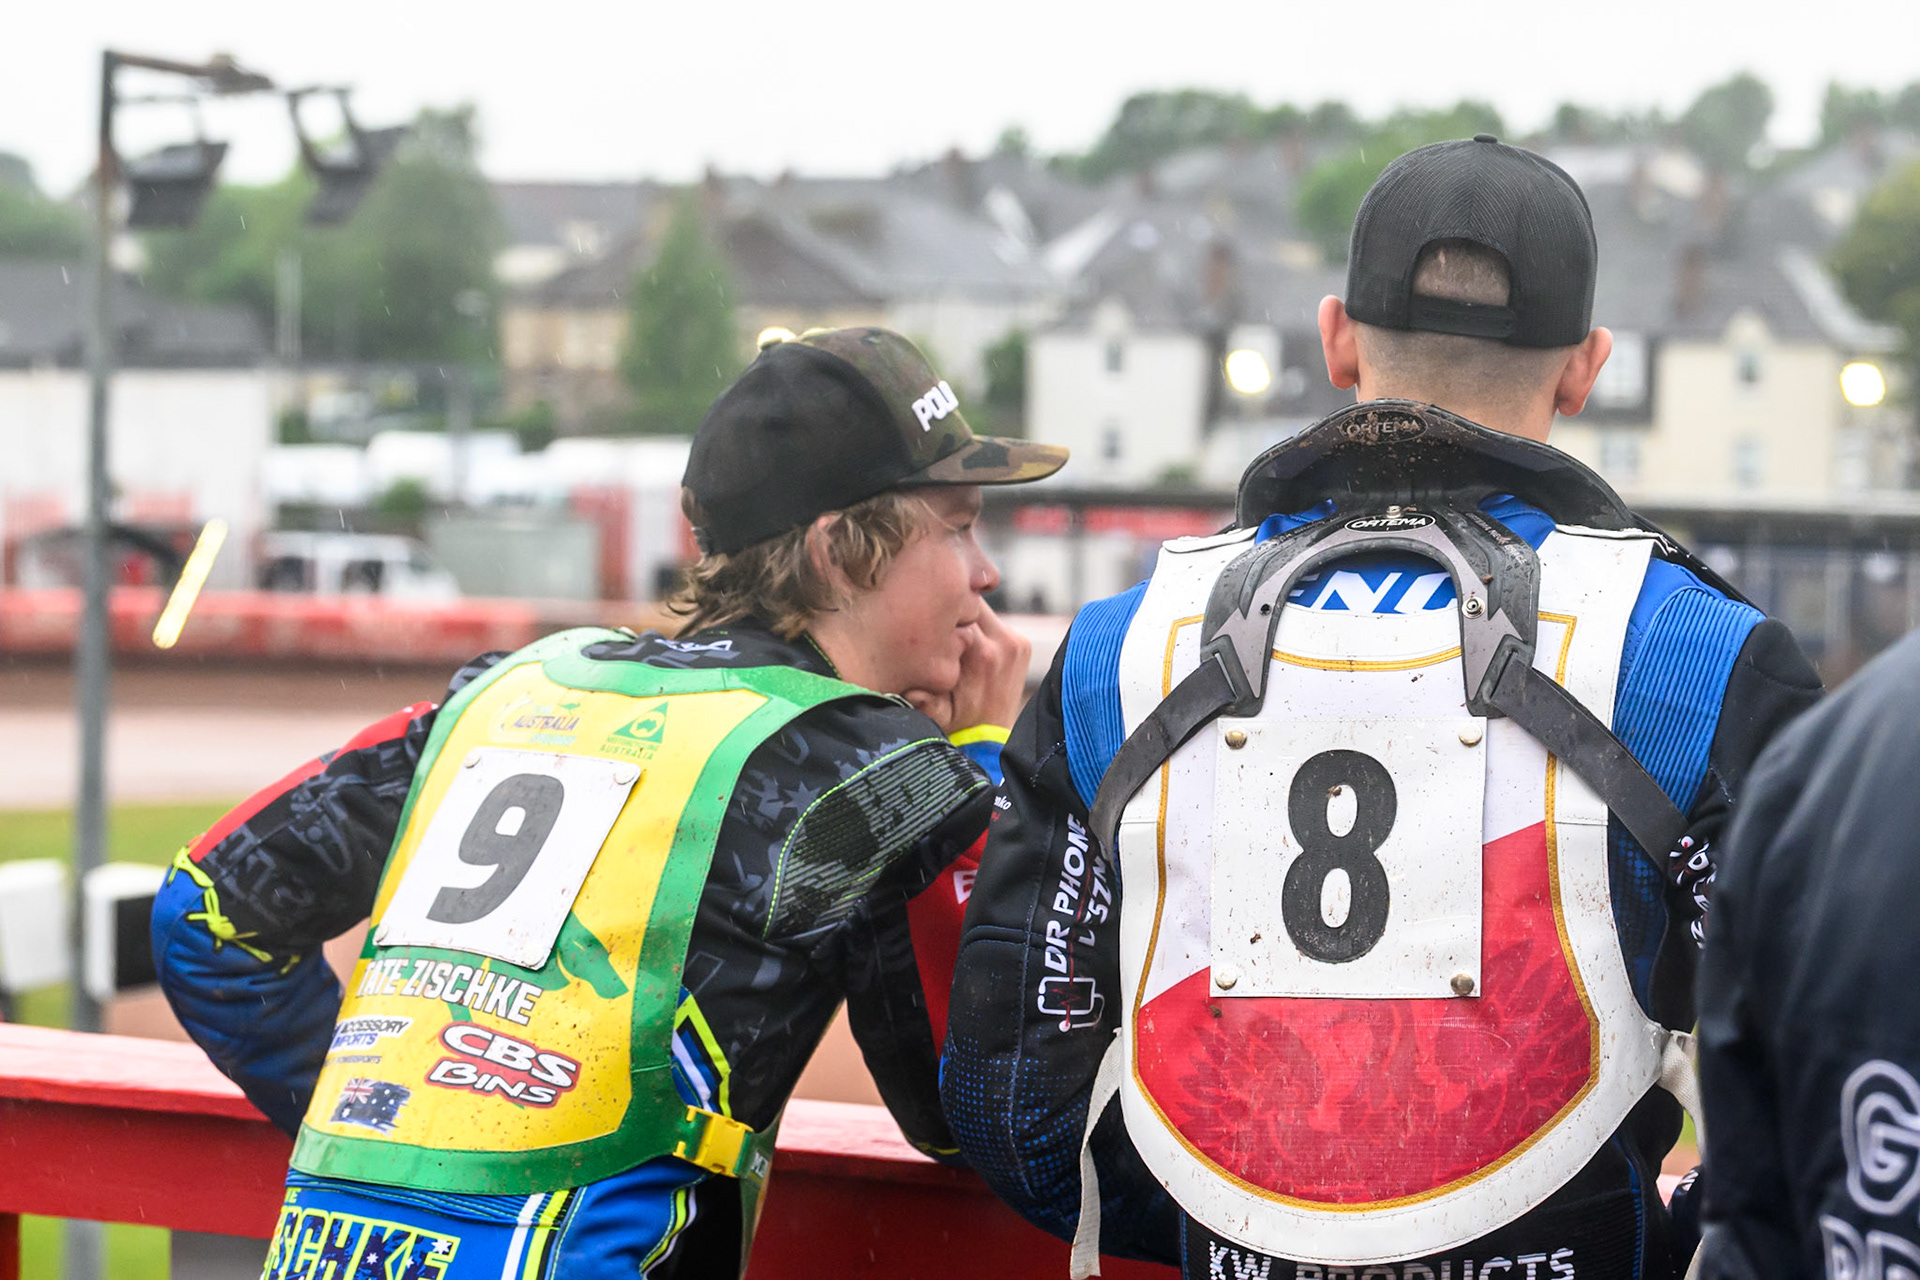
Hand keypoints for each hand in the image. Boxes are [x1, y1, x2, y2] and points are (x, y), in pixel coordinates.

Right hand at [905, 602, 1030, 733]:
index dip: (936, 615)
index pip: (953, 610)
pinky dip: (980, 629)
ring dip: (966, 619)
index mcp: (980, 652)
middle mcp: (1003, 642)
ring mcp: (1016, 642)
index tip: (925, 626)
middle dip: (952, 612)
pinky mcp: (1022, 644)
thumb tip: (904, 667)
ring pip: (982, 609)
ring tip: (952, 637)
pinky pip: (994, 623)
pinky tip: (968, 646)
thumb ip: (919, 689)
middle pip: (970, 602)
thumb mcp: (930, 709)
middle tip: (936, 626)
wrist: (988, 741)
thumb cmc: (953, 724)